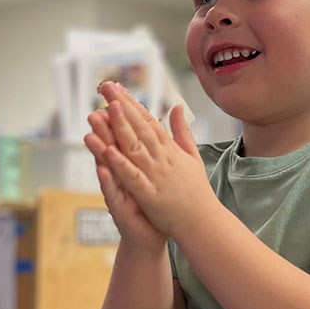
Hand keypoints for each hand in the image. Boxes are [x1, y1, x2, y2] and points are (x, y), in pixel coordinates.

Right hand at [84, 93, 165, 252]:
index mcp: (132, 164)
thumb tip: (153, 126)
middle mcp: (121, 175)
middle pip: (112, 147)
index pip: (124, 136)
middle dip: (104, 129)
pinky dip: (107, 183)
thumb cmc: (153, 204)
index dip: (120, 117)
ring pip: (107, 169)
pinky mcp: (119, 209)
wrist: (151, 235)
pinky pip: (112, 194)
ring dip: (98, 152)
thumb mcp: (155, 173)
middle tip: (95, 108)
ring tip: (90, 135)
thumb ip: (153, 149)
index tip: (115, 96)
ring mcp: (117, 191)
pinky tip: (102, 170)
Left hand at [96, 80, 215, 239]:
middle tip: (107, 87)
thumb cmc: (196, 191)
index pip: (149, 121)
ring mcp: (156, 176)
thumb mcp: (192, 156)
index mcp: (171, 150)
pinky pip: (133, 178)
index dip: (133, 104)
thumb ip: (183, 132)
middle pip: (140, 129)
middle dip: (122, 107)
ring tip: (105, 110)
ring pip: (135, 148)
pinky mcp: (150, 196)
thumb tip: (178, 107)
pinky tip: (108, 152)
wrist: (203, 222)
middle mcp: (163, 159)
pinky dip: (121, 165)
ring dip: (120, 129)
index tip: (118, 88)